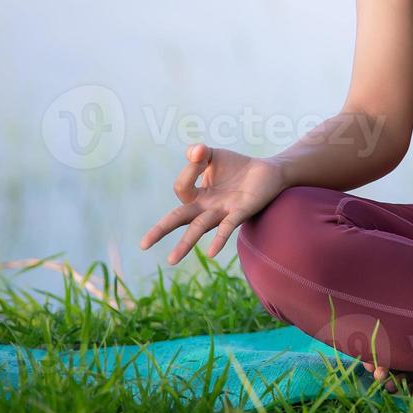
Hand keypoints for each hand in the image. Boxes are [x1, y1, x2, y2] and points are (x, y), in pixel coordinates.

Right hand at [139, 143, 287, 264]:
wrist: (269, 172)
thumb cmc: (237, 167)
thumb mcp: (214, 155)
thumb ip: (199, 153)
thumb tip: (196, 152)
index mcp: (198, 196)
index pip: (181, 189)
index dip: (188, 171)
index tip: (201, 155)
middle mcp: (206, 208)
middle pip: (178, 219)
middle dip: (160, 230)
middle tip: (143, 245)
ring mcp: (222, 212)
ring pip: (199, 228)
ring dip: (185, 244)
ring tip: (171, 260)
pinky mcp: (241, 212)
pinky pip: (227, 227)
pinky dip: (219, 239)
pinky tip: (211, 252)